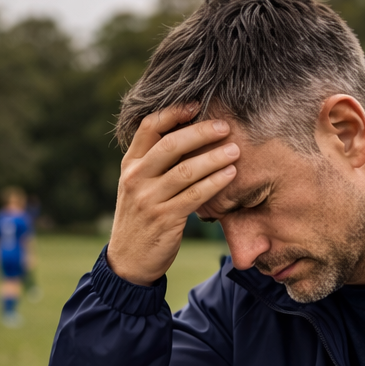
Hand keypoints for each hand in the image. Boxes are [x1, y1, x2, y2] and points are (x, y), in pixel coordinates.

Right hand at [107, 104, 238, 284]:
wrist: (128, 261)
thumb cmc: (142, 219)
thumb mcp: (139, 187)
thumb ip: (155, 165)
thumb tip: (188, 138)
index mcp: (130, 165)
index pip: (148, 128)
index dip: (173, 112)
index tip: (196, 104)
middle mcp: (136, 178)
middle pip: (170, 145)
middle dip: (200, 132)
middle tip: (225, 126)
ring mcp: (149, 199)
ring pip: (185, 170)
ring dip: (214, 158)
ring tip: (235, 150)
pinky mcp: (165, 219)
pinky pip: (195, 196)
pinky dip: (215, 183)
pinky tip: (231, 175)